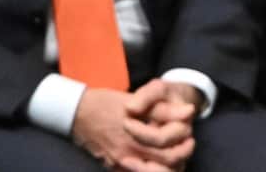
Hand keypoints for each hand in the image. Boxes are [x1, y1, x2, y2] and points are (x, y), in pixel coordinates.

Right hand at [72, 87, 191, 171]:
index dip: (183, 136)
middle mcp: (128, 155)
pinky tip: (158, 162)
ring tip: (176, 154)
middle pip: (166, 163)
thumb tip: (188, 111)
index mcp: (135, 136)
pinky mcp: (114, 167)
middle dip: (182, 154)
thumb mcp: (135, 101)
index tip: (189, 130)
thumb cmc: (106, 103)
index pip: (168, 144)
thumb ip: (163, 109)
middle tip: (188, 143)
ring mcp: (120, 164)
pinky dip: (152, 170)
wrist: (77, 113)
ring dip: (168, 167)